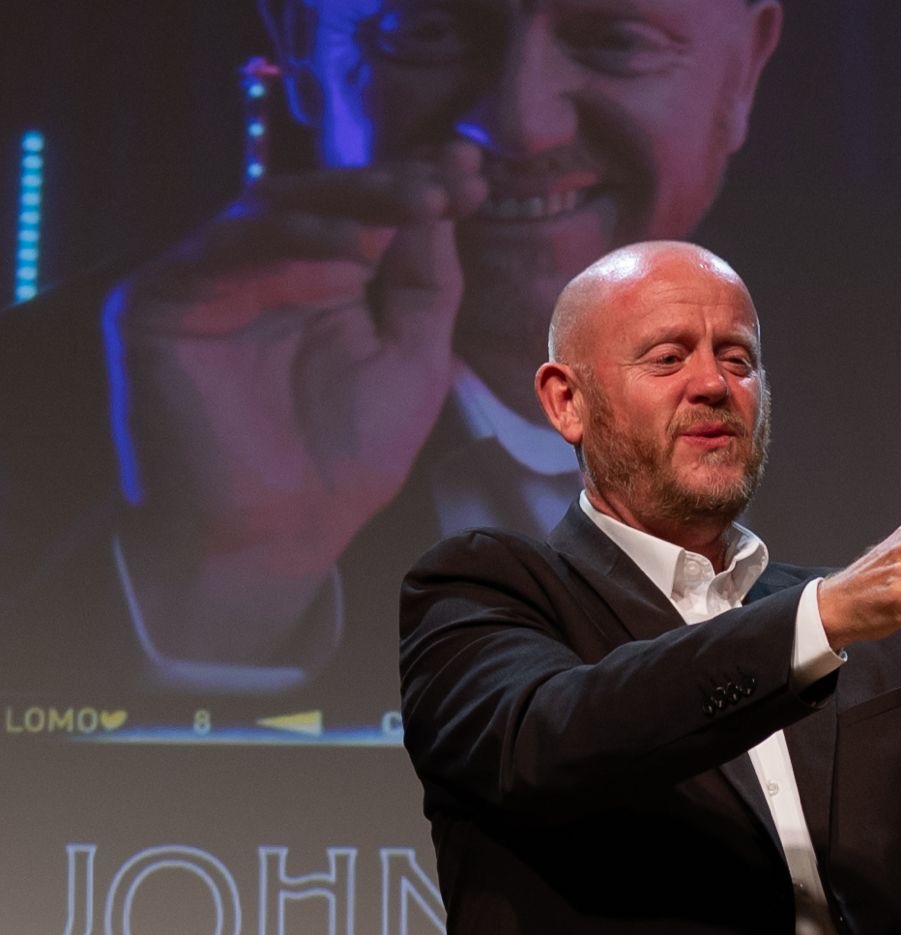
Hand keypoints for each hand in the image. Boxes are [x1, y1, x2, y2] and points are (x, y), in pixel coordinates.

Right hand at [105, 142, 487, 660]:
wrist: (280, 532)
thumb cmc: (346, 458)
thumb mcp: (413, 361)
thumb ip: (427, 286)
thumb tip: (444, 204)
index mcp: (324, 280)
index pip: (367, 212)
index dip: (420, 188)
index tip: (476, 175)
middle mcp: (266, 269)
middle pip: (325, 198)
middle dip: (394, 183)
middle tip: (450, 177)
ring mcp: (212, 278)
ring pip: (275, 206)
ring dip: (352, 199)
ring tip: (418, 202)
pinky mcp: (163, 298)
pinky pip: (225, 249)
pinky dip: (291, 242)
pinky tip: (351, 249)